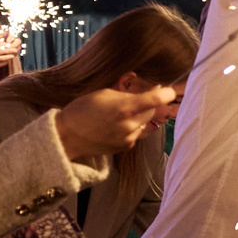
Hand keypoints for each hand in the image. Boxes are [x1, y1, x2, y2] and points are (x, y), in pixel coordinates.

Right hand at [55, 84, 177, 159]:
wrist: (68, 136)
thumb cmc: (83, 109)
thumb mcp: (105, 94)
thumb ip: (128, 94)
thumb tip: (149, 92)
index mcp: (125, 108)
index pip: (156, 100)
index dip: (166, 94)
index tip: (169, 90)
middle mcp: (130, 124)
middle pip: (153, 111)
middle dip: (149, 103)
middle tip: (140, 97)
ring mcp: (129, 138)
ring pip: (146, 123)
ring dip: (140, 116)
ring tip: (122, 113)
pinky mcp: (126, 147)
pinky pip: (137, 133)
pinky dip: (133, 127)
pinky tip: (117, 125)